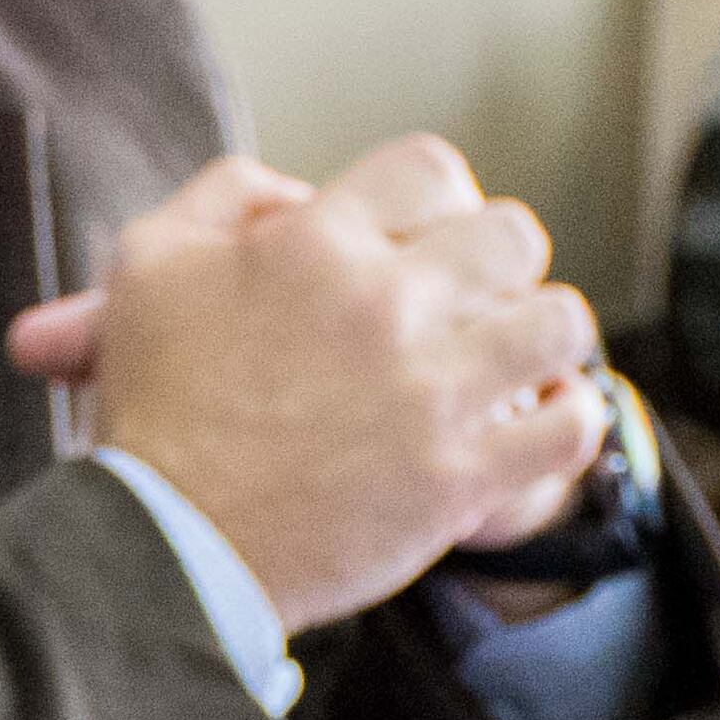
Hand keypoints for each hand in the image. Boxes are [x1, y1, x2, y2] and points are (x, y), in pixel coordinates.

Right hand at [2, 139, 612, 631]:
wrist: (165, 549)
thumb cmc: (152, 407)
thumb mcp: (149, 266)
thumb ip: (223, 197)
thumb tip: (295, 191)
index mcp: (314, 243)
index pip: (430, 169)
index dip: (434, 200)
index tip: (419, 241)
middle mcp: (384, 306)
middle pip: (511, 236)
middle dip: (496, 264)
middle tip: (469, 303)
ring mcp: (430, 394)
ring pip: (559, 323)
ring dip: (540, 338)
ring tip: (511, 362)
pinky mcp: (459, 479)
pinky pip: (570, 426)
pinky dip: (564, 421)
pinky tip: (531, 426)